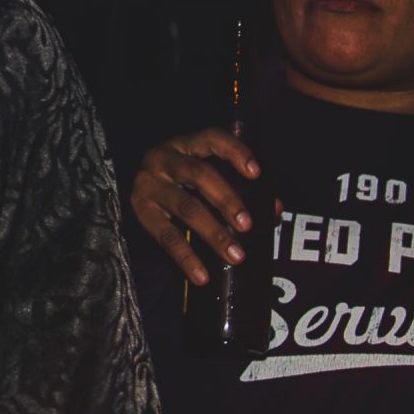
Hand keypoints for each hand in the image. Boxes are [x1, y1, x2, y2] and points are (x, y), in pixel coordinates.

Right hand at [128, 127, 267, 287]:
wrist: (141, 194)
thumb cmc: (183, 183)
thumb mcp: (206, 177)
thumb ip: (239, 187)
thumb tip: (274, 208)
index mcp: (185, 144)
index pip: (212, 139)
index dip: (235, 152)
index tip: (256, 173)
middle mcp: (163, 159)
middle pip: (199, 174)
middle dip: (227, 200)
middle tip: (247, 225)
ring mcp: (149, 184)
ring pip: (186, 206)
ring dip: (213, 233)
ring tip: (235, 255)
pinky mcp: (140, 210)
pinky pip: (166, 236)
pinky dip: (186, 258)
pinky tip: (202, 275)